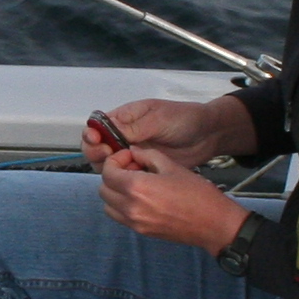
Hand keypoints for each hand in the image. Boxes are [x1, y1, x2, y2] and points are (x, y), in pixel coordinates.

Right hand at [81, 93, 254, 170]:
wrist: (207, 136)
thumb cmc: (183, 119)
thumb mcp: (158, 118)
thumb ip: (134, 128)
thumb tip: (109, 133)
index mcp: (124, 119)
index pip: (97, 126)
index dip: (92, 135)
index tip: (97, 141)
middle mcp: (123, 137)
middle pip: (96, 148)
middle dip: (97, 153)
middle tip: (109, 155)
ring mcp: (131, 155)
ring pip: (108, 165)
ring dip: (109, 168)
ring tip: (125, 167)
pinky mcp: (142, 170)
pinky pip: (125, 177)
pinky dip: (124, 180)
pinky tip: (134, 179)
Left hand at [98, 151, 255, 252]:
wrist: (213, 223)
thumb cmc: (197, 194)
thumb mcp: (172, 166)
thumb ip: (147, 155)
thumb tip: (133, 151)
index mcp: (137, 187)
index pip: (107, 172)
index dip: (115, 160)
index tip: (129, 157)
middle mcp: (131, 207)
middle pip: (104, 188)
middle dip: (113, 175)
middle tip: (132, 169)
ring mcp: (134, 222)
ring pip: (108, 205)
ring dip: (115, 192)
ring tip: (135, 184)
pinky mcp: (141, 231)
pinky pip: (119, 217)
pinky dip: (122, 206)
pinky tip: (141, 198)